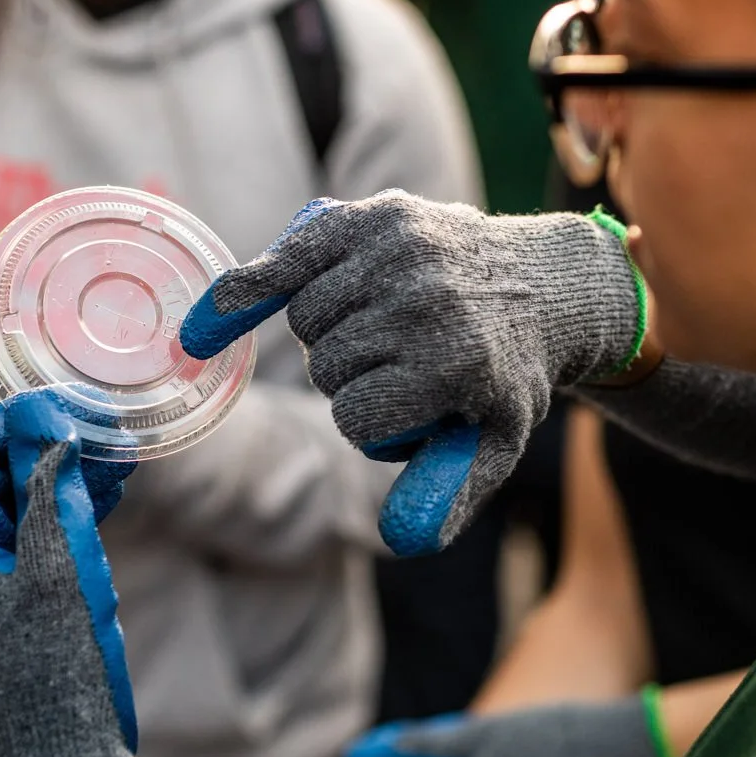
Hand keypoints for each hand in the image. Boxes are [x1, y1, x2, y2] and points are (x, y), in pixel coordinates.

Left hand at [0, 390, 186, 756]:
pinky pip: (35, 534)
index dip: (19, 420)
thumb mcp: (55, 565)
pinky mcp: (13, 599)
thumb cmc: (52, 668)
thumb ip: (48, 489)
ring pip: (19, 500)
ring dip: (65, 472)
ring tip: (120, 448)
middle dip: (48, 443)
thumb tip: (49, 427)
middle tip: (106, 420)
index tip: (73, 402)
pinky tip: (112, 485)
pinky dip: (69, 508)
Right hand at [180, 193, 645, 554]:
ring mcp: (398, 252)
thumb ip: (447, 492)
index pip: (354, 418)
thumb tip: (401, 540)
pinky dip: (244, 290)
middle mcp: (424, 300)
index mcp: (453, 362)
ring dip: (330, 334)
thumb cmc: (508, 375)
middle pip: (327, 366)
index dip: (376, 427)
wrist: (551, 286)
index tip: (415, 414)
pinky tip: (204, 329)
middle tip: (405, 367)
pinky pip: (286, 262)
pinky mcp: (374, 216)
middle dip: (355, 378)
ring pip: (306, 318)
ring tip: (384, 332)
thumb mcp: (495, 443)